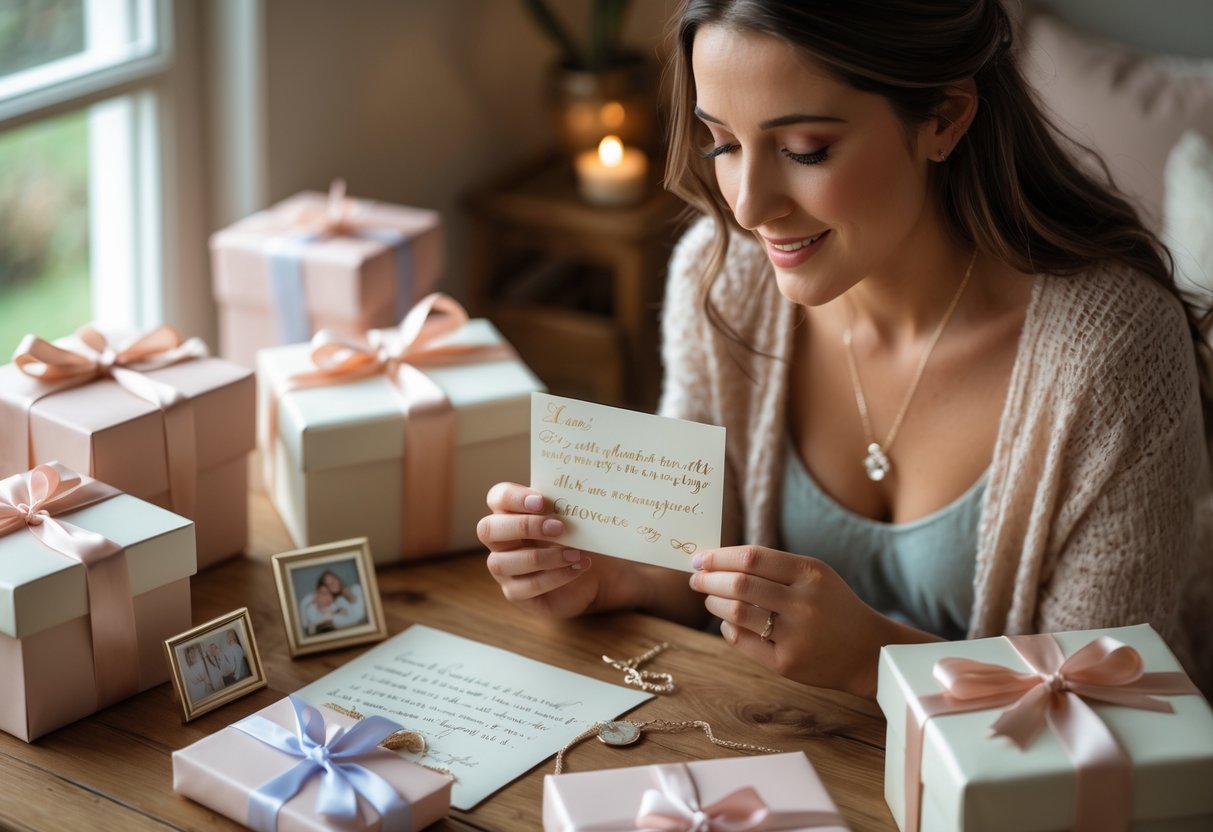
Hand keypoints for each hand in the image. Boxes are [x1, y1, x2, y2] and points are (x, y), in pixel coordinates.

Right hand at [478, 482, 637, 617]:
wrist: (594, 573)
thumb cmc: (577, 539)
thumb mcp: (572, 520)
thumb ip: (564, 507)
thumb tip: (571, 497)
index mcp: (511, 513)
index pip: (497, 497)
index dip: (513, 498)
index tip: (542, 501)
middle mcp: (499, 541)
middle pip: (488, 529)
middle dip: (523, 526)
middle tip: (559, 527)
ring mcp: (504, 570)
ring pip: (503, 562)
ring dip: (543, 557)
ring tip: (575, 553)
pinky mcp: (517, 594)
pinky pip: (527, 587)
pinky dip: (555, 576)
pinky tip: (577, 568)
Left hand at [688, 546, 935, 697]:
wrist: (868, 651)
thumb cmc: (833, 606)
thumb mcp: (815, 575)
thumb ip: (774, 566)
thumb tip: (718, 560)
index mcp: (810, 573)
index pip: (752, 557)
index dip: (719, 557)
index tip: (699, 558)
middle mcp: (803, 603)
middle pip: (739, 585)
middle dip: (708, 579)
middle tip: (696, 579)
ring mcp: (795, 635)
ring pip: (736, 613)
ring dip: (714, 603)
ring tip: (710, 599)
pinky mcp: (787, 664)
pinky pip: (742, 642)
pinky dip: (727, 629)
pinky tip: (728, 624)